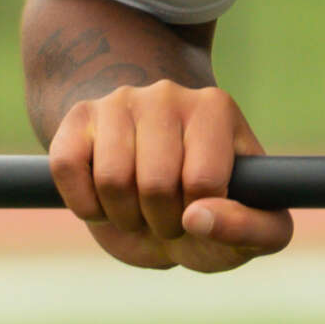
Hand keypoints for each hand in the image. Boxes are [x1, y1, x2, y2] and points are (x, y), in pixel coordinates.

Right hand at [45, 80, 293, 272]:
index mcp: (216, 109)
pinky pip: (67, 167)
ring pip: (111, 178)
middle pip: (155, 183)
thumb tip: (198, 218)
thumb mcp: (257, 230)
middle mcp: (167, 93)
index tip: (200, 213)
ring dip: (123, 216)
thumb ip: (254, 230)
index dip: (197, 218)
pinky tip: (103, 201)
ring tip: (139, 208)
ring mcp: (119, 100)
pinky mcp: (78, 118)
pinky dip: (84, 204)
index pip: (202, 180)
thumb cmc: (211, 210)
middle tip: (167, 216)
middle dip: (159, 221)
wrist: (154, 193)